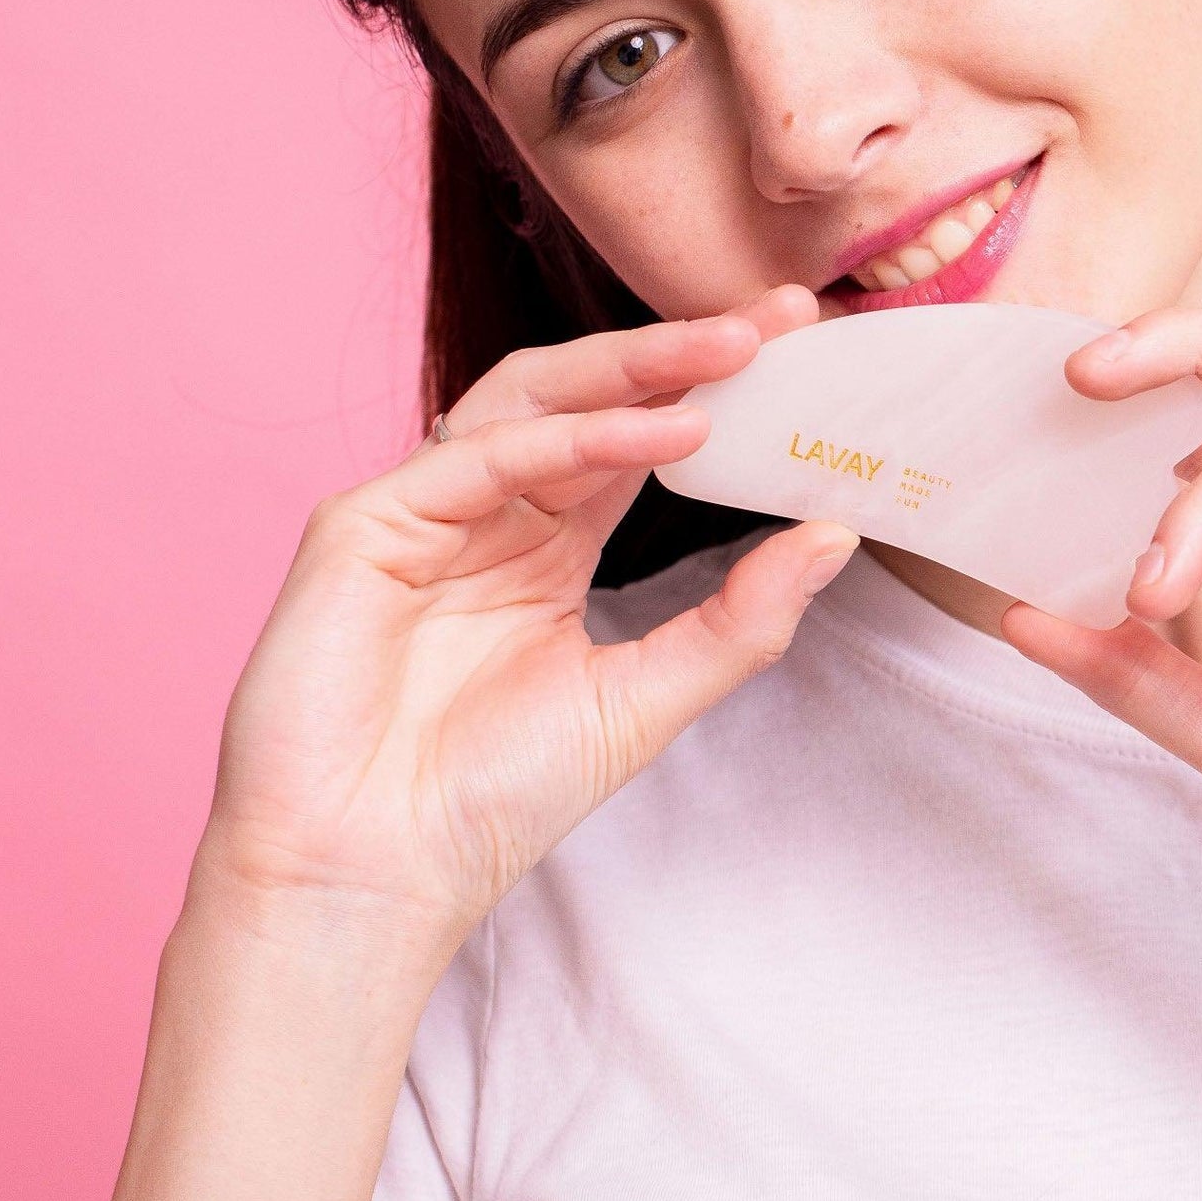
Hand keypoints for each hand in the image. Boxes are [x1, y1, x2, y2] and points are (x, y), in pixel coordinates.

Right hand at [196, 282, 854, 942]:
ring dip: (636, 369)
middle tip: (780, 318)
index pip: (638, 436)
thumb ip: (740, 618)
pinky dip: (576, 439)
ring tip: (732, 350)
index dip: (713, 390)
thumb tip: (838, 534)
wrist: (372, 883)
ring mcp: (422, 510)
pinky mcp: (364, 525)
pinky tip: (664, 432)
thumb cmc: (491, 799)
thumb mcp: (646, 698)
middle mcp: (488, 511)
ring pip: (534, 398)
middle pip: (589, 396)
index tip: (800, 348)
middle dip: (683, 351)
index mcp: (546, 543)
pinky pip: (482, 457)